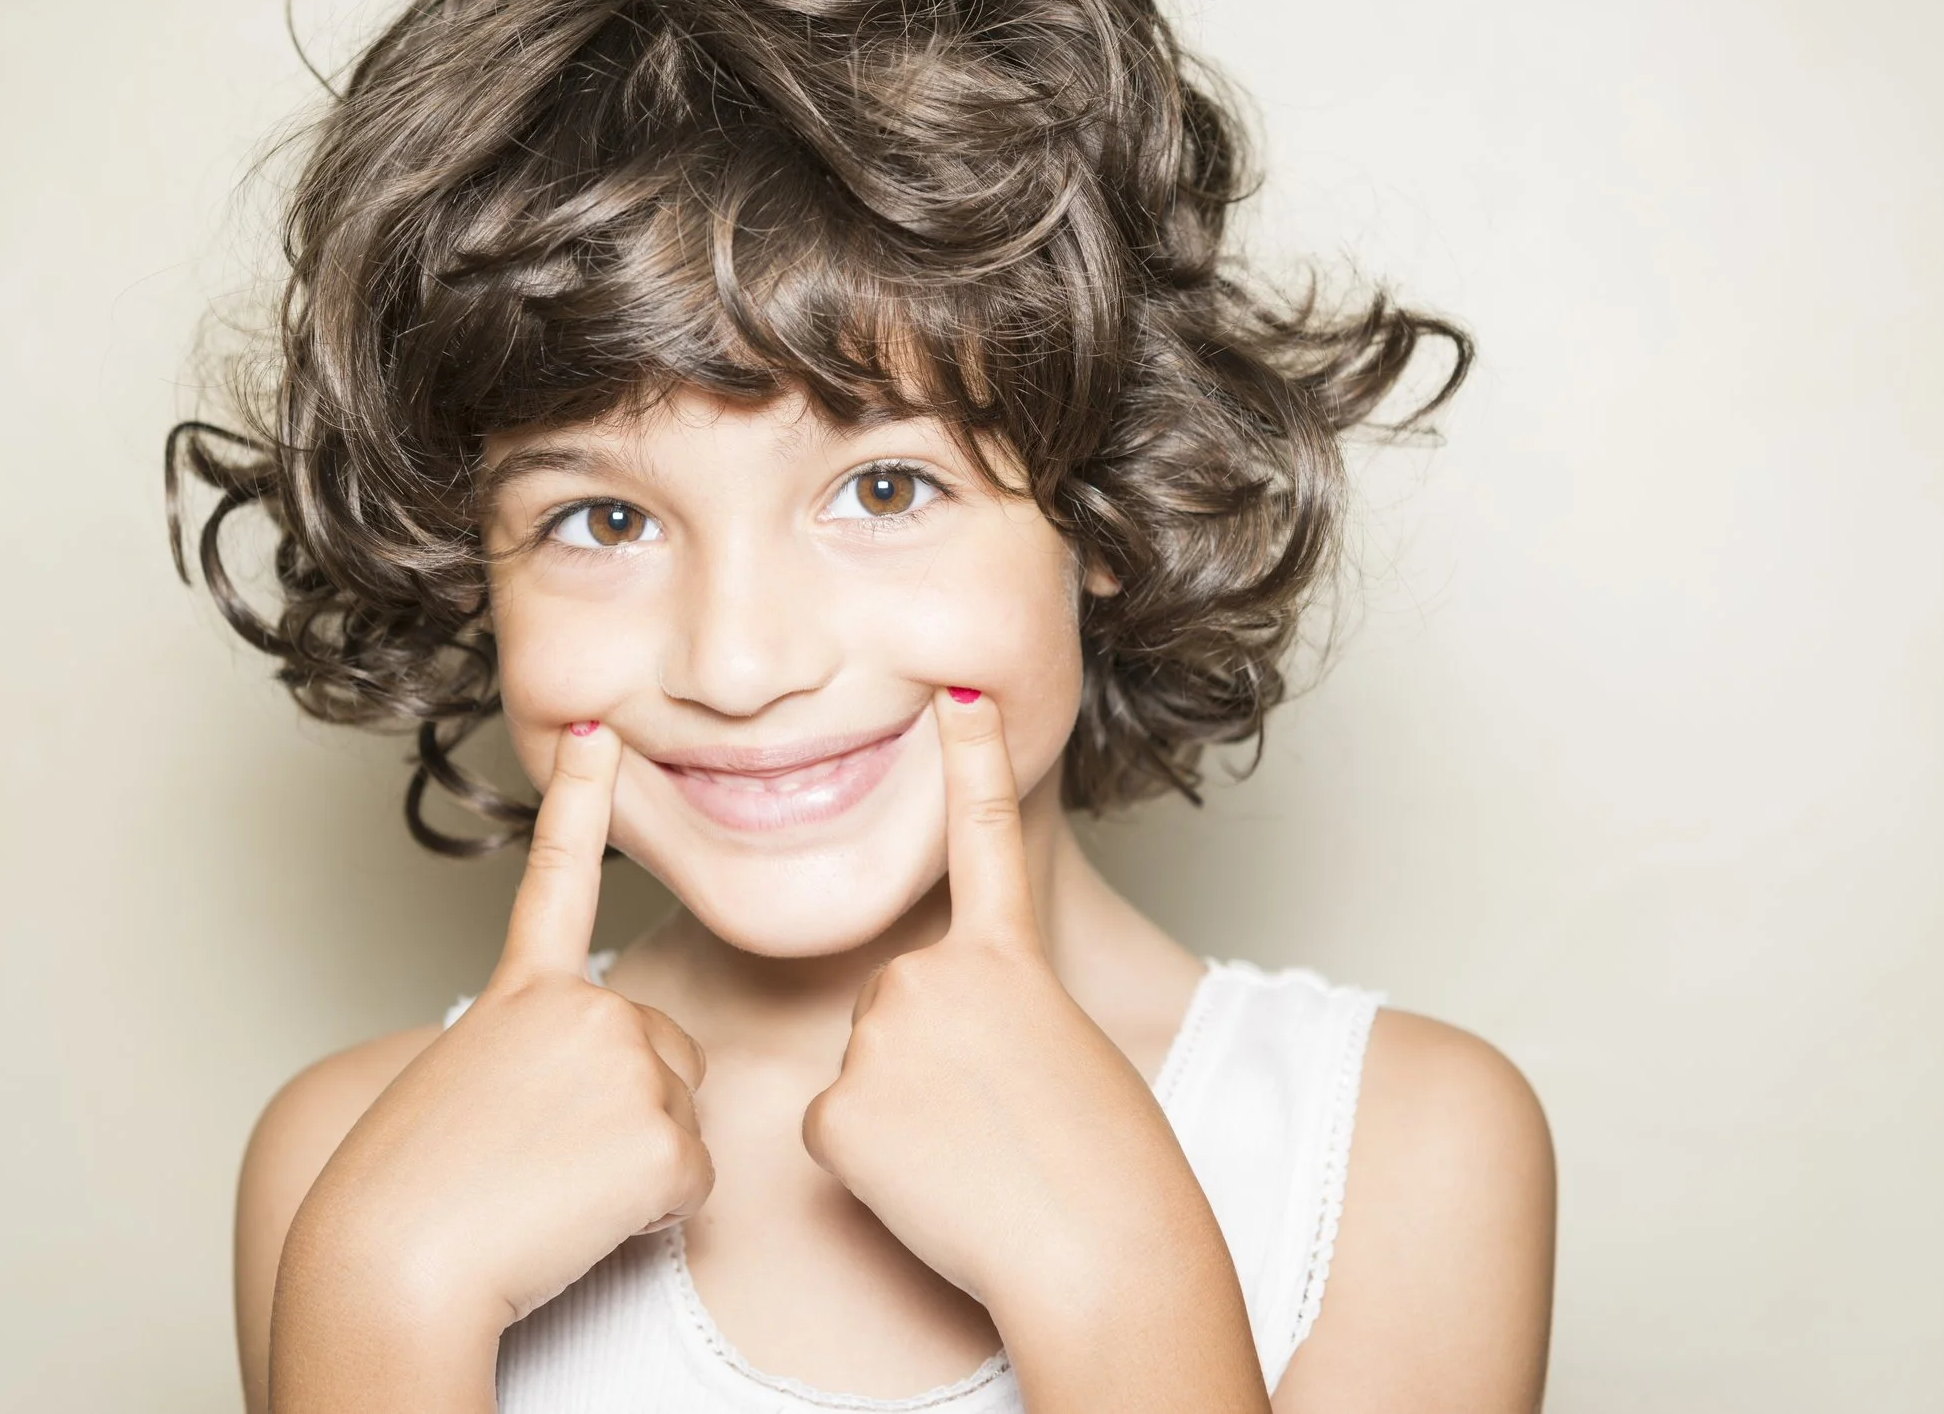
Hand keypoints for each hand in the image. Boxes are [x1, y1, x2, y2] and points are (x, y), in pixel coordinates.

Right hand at [267, 722, 711, 1410]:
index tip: (599, 732)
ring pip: (683, 1121)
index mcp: (522, 994)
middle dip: (631, 1110)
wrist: (394, 1264)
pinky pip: (693, 1183)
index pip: (556, 879)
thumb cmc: (410, 1196)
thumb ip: (544, 1055)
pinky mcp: (662, 1137)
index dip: (581, 798)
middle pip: (667, 1054)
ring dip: (637, 1165)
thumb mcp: (467, 1089)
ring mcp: (629, 1064)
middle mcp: (585, 1008)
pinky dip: (652, 1215)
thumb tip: (621, 1087)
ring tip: (551, 1188)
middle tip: (543, 1158)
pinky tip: (577, 1217)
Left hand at [800, 688, 1265, 1410]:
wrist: (1101, 1251)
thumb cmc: (1108, 1172)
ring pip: (865, 1072)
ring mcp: (874, 1038)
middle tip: (994, 1122)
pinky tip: (934, 1189)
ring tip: (975, 1159)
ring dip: (904, 1118)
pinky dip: (877, 1172)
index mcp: (1007, 959)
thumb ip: (993, 1014)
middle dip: (925, 1060)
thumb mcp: (1063, 1054)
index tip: (955, 692)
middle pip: (895, 1005)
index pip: (984, 837)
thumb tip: (921, 1042)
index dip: (970, 758)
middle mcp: (929, 975)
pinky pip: (839, 1136)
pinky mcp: (835, 1111)